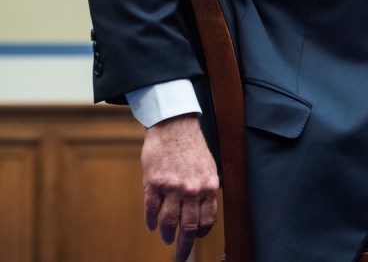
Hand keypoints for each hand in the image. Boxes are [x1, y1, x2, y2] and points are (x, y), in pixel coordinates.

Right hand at [141, 113, 219, 261]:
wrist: (175, 126)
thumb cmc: (192, 147)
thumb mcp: (208, 167)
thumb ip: (206, 189)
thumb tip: (203, 211)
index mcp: (209, 186)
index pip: (206, 220)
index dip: (200, 233)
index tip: (195, 238)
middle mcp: (192, 189)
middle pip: (188, 227)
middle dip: (184, 246)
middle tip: (180, 257)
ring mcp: (172, 187)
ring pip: (168, 222)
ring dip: (167, 234)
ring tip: (166, 239)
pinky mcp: (153, 183)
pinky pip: (151, 209)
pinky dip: (151, 221)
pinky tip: (151, 226)